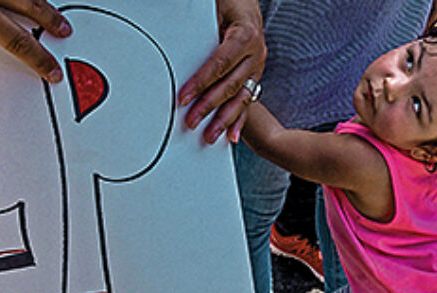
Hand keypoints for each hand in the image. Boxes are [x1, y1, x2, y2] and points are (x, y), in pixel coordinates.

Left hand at [177, 0, 265, 143]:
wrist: (246, 4)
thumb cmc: (229, 4)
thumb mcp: (214, 10)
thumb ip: (201, 27)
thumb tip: (179, 42)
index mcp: (245, 35)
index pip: (220, 64)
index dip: (201, 82)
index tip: (184, 97)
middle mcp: (255, 53)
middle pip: (229, 85)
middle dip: (208, 106)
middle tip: (191, 122)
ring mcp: (257, 66)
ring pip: (240, 97)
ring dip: (224, 119)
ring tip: (209, 136)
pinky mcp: (254, 76)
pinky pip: (247, 100)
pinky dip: (239, 120)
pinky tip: (231, 136)